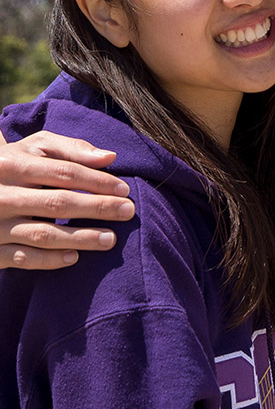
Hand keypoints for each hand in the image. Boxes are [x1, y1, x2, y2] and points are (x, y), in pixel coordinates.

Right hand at [0, 126, 133, 268]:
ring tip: (110, 239)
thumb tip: (110, 158)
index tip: (125, 190)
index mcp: (14, 165)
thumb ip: (71, 149)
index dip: (98, 181)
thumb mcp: (34, 148)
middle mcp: (2, 195)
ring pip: (43, 233)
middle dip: (97, 207)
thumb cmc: (13, 165)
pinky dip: (49, 260)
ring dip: (81, 238)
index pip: (65, 173)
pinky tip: (75, 257)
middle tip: (128, 212)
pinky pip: (22, 258)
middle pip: (58, 202)